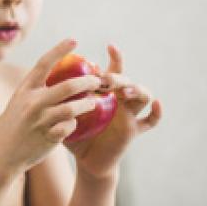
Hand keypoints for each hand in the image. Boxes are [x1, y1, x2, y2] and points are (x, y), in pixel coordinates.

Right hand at [0, 39, 103, 179]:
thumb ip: (37, 91)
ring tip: (93, 102)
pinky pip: (69, 127)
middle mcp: (32, 103)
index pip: (44, 64)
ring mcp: (40, 121)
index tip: (74, 40)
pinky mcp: (48, 137)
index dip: (59, 50)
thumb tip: (58, 76)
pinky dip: (74, 125)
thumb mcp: (19, 102)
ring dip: (87, 104)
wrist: (0, 153)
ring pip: (72, 108)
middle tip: (98, 80)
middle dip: (87, 81)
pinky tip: (73, 125)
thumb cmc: (13, 125)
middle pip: (67, 87)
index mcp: (25, 90)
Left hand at [67, 45, 161, 178]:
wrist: (86, 159)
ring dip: (136, 90)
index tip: (111, 46)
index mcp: (104, 92)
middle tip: (104, 79)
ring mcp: (129, 113)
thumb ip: (60, 99)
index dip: (116, 57)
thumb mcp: (65, 114)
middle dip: (117, 77)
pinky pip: (151, 121)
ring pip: (143, 95)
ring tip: (123, 92)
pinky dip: (157, 112)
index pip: (113, 70)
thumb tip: (49, 82)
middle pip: (126, 80)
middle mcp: (119, 99)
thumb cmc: (74, 133)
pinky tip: (157, 104)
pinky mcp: (133, 130)